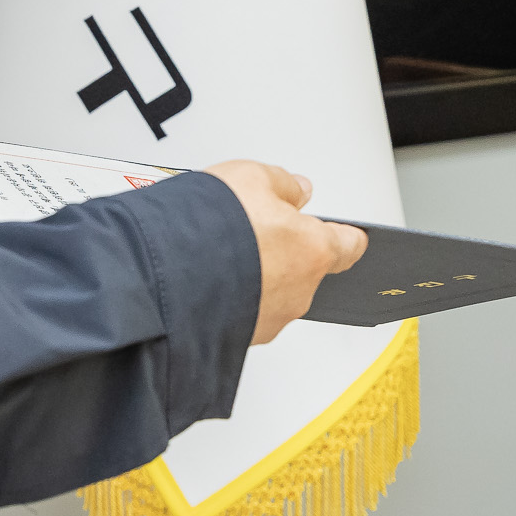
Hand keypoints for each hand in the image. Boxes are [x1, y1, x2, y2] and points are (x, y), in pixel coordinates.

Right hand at [206, 161, 369, 344]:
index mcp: (314, 250)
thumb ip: (283, 184)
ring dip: (255, 274)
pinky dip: (232, 294)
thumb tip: (298, 190)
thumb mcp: (252, 178)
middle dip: (284, 250)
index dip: (348, 235)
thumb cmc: (212, 227)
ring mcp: (269, 318)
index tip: (350, 233)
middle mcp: (298, 291)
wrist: (165, 276)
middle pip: (304, 267)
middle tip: (254, 227)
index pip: (349, 245)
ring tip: (219, 249)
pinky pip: (244, 310)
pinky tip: (207, 274)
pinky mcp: (240, 336)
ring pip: (272, 291)